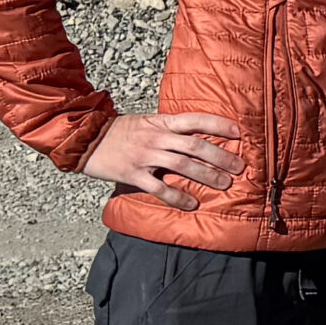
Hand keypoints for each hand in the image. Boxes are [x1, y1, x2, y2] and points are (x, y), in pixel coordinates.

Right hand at [86, 110, 244, 211]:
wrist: (86, 138)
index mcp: (161, 123)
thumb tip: (195, 137)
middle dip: (220, 156)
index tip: (239, 133)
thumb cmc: (119, 131)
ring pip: (182, 165)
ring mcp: (145, 156)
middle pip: (195, 146)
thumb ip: (168, 129)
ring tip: (224, 184)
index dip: (218, 125)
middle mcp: (156, 138)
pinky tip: (192, 204)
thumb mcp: (146, 122)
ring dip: (206, 175)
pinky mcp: (132, 174)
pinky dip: (177, 197)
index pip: (195, 120)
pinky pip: (159, 188)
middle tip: (239, 166)